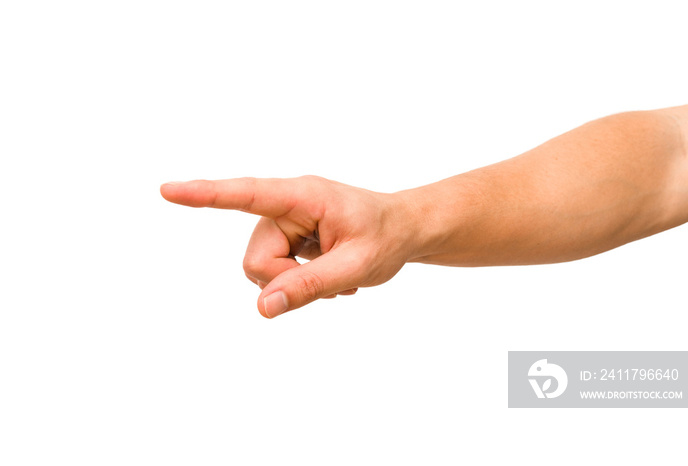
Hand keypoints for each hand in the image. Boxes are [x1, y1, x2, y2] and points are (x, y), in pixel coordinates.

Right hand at [160, 176, 415, 317]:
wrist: (405, 230)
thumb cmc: (386, 237)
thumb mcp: (355, 266)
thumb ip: (308, 286)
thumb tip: (262, 307)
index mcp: (303, 196)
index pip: (246, 194)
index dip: (205, 195)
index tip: (167, 190)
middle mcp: (286, 205)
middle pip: (255, 257)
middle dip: (285, 279)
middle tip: (331, 280)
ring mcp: (285, 221)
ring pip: (261, 268)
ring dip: (294, 281)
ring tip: (334, 275)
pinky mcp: (287, 235)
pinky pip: (273, 270)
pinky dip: (298, 280)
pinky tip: (329, 274)